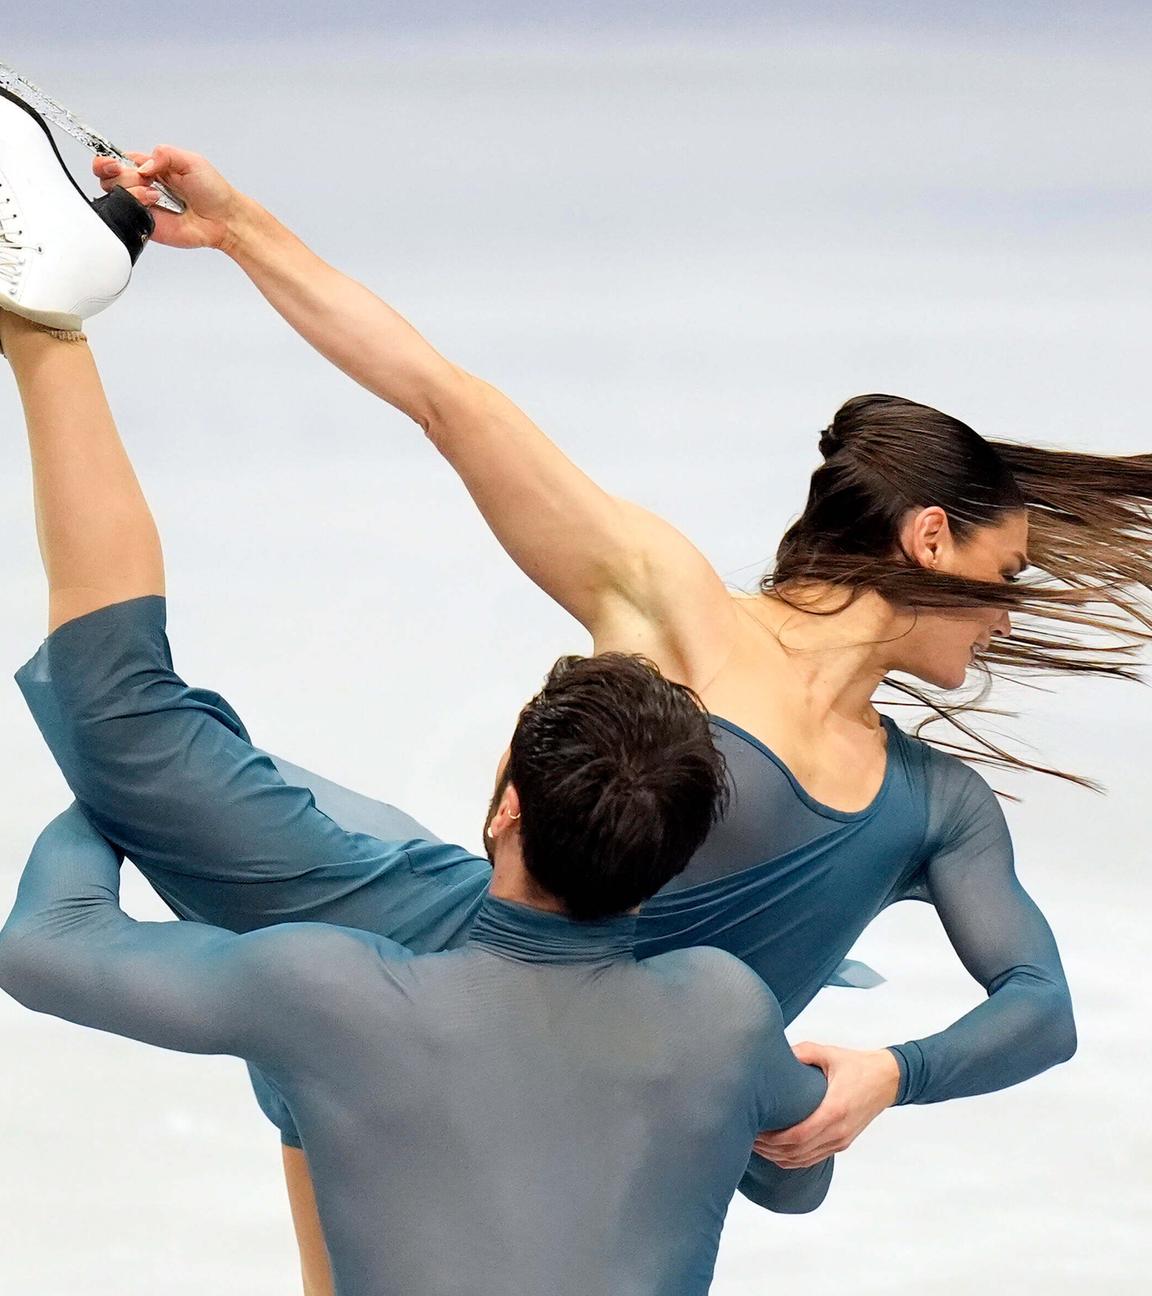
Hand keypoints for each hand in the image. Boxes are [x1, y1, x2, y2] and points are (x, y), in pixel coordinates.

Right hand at [92, 145, 244, 251]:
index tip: (111, 161)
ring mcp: (144, 205)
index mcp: (149, 167)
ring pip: (116, 194)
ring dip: (132, 189)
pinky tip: (154, 204)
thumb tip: (143, 164)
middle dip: (121, 175)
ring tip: (156, 194)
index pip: (116, 160)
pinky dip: (137, 205)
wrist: (224, 218)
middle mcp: (143, 186)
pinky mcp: (147, 223)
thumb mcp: (190, 161)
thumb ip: (164, 154)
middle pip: (109, 177)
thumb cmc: (212, 191)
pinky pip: (128, 214)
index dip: (106, 160)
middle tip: (143, 179)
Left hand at [753, 1043, 900, 1168]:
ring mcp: (841, 1140)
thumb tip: (775, 1053)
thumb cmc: (856, 1065)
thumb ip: (802, 1052)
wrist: (888, 1080)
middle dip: (770, 1149)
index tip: (754, 1131)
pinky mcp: (843, 1143)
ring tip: (757, 1145)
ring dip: (779, 1156)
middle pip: (797, 1152)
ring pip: (804, 1159)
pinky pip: (813, 1158)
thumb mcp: (829, 1053)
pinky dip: (793, 1159)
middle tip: (748, 1138)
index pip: (798, 1135)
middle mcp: (838, 1131)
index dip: (773, 1139)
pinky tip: (777, 1150)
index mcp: (834, 1109)